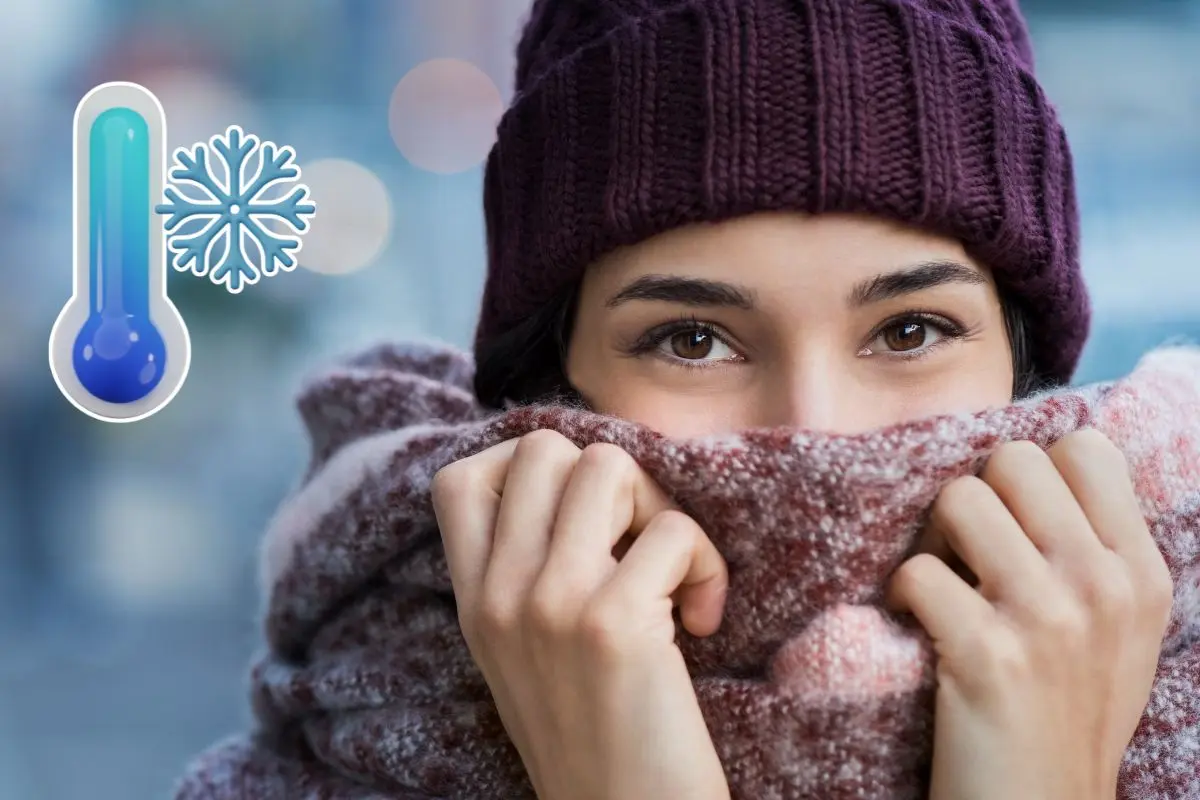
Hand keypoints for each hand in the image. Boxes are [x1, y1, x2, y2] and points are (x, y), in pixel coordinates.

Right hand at [430, 430, 731, 799]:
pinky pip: (674, 530)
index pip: (460, 480)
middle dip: (610, 479)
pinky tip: (702, 621)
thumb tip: (580, 483)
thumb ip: (525, 576)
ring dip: (660, 509)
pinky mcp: (614, 623)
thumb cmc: (594, 740)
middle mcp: (500, 595)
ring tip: (672, 574)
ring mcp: (551, 604)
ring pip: (608, 466)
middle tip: (636, 543)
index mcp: (474, 603)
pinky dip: (707, 566)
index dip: (526, 468)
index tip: (578, 516)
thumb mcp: (523, 656)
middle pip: (544, 448)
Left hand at [887, 430, 1173, 799]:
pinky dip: (901, 595)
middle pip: (1013, 460)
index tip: (1014, 519)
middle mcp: (1103, 585)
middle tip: (965, 551)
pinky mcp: (987, 654)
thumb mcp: (1117, 628)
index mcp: (1140, 572)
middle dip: (976, 496)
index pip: (1086, 448)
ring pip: (960, 499)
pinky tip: (916, 627)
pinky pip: (917, 571)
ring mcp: (1048, 618)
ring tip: (941, 586)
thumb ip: (1092, 549)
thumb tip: (1031, 467)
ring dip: (932, 540)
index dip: (1033, 472)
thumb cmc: (1066, 713)